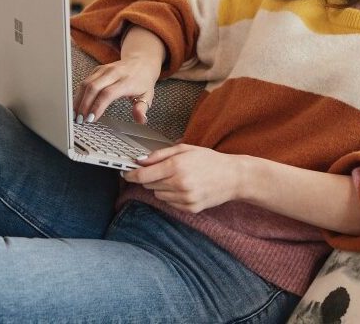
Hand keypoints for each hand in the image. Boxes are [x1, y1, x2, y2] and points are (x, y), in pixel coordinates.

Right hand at [73, 56, 158, 124]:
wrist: (140, 61)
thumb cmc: (142, 81)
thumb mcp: (147, 96)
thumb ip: (142, 109)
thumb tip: (140, 119)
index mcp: (126, 81)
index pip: (108, 93)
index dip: (97, 106)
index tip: (91, 118)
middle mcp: (113, 73)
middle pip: (93, 87)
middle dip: (84, 105)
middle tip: (80, 119)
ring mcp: (104, 70)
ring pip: (86, 83)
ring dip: (79, 100)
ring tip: (76, 114)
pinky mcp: (97, 69)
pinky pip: (85, 81)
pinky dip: (79, 94)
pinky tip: (77, 105)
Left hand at [122, 144, 243, 212]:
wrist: (233, 177)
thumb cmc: (209, 160)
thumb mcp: (184, 149)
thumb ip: (159, 155)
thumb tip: (139, 161)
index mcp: (177, 167)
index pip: (143, 175)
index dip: (131, 175)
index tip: (126, 173)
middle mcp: (180, 184)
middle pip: (148, 185)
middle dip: (150, 178)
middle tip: (162, 170)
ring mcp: (185, 199)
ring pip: (158, 195)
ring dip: (161, 187)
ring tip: (177, 178)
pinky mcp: (190, 209)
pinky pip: (169, 203)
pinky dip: (171, 196)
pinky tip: (185, 188)